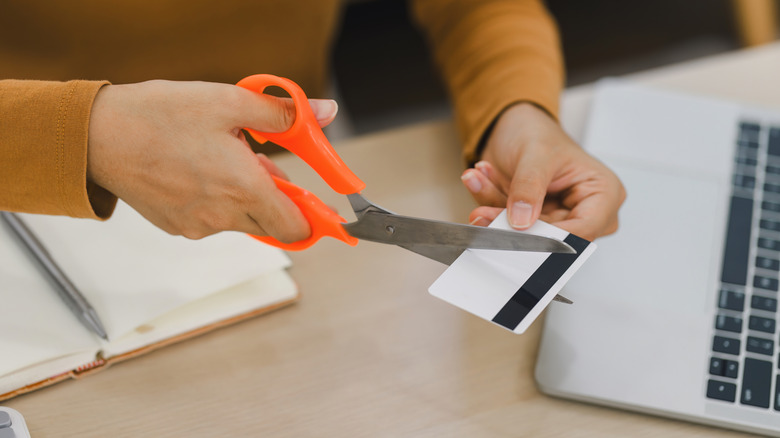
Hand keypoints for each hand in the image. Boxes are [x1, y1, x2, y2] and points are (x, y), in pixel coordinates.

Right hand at [87, 80, 337, 241]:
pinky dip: (215, 201)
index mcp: (243, 190)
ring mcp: (197, 226)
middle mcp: (222, 217)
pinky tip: (198, 170)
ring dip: (243, 197)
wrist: (98, 136)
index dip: (310, 217)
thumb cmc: (160, 117)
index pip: (295, 228)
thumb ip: (282, 113)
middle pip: (269, 224)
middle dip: (274, 198)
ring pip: (239, 221)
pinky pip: (210, 220)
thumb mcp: (229, 102)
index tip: (315, 205)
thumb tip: (323, 113)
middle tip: (259, 162)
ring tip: (220, 158)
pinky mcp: (175, 227)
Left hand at [460, 102, 624, 240]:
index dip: (551, 237)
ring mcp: (556, 219)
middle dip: (511, 221)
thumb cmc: (538, 133)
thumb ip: (529, 187)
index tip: (520, 232)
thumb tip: (522, 220)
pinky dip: (489, 202)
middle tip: (483, 211)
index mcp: (603, 193)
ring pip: (523, 231)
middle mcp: (584, 211)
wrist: (515, 126)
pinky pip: (506, 223)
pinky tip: (479, 179)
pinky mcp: (531, 221)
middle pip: (549, 235)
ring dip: (493, 208)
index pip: (583, 230)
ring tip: (476, 180)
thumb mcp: (536, 153)